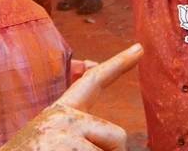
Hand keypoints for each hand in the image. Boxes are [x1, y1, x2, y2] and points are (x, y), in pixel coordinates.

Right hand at [0, 43, 142, 150]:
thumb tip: (104, 109)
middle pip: (118, 136)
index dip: (119, 64)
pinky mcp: (70, 149)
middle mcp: (63, 118)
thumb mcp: (47, 137)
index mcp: (58, 113)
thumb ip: (76, 124)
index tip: (140, 48)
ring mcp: (67, 136)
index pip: (92, 82)